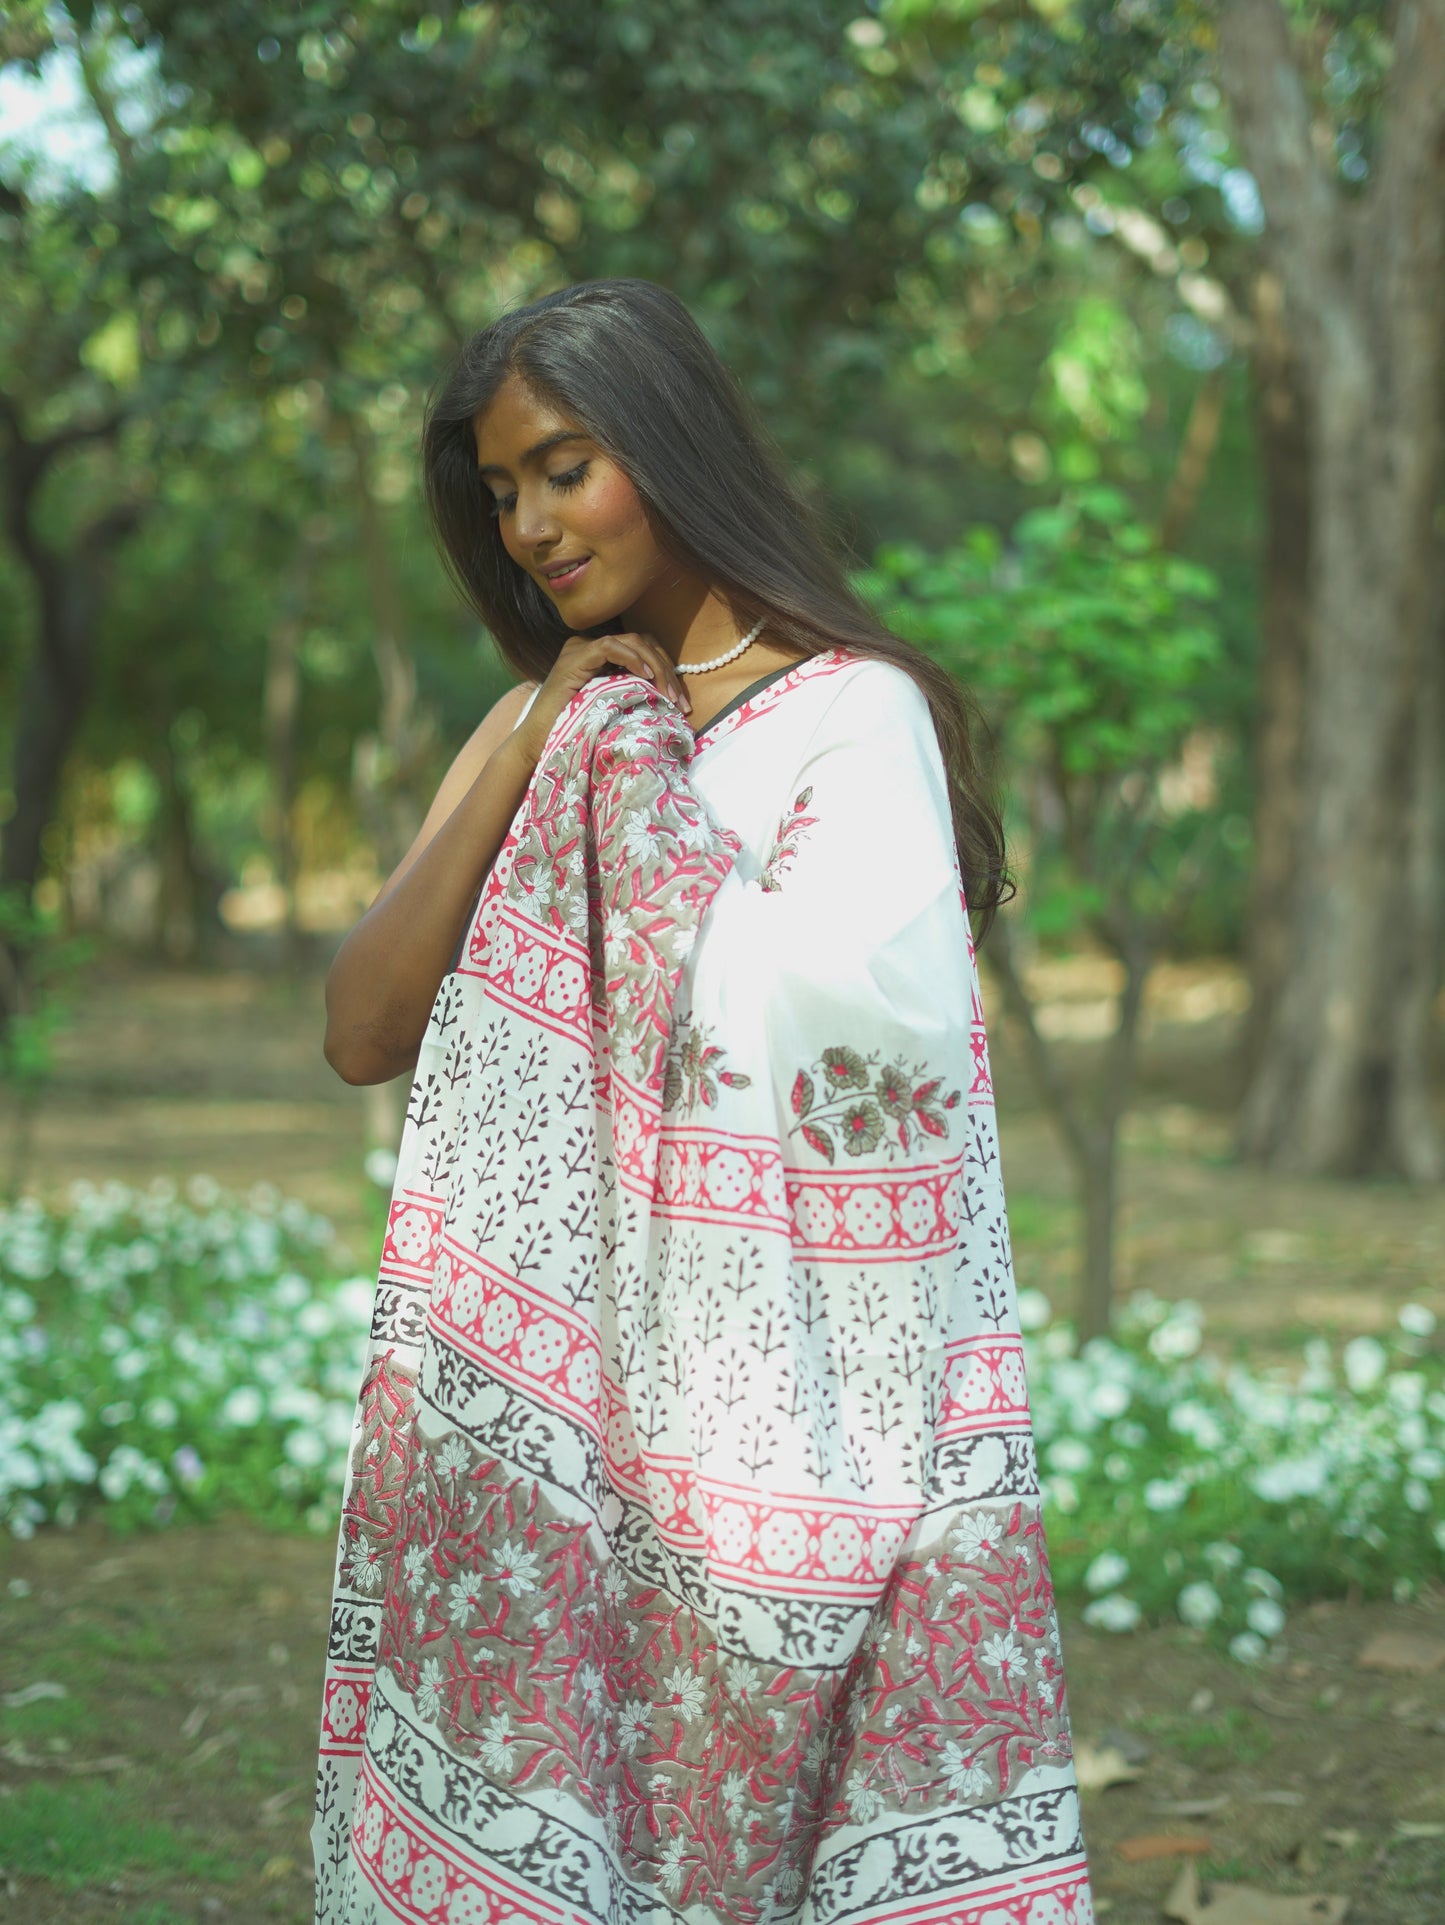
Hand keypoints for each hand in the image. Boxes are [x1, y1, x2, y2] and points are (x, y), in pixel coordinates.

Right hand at [509, 631, 689, 767]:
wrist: (539, 744)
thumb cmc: (576, 733)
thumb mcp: (613, 709)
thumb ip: (632, 694)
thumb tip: (669, 698)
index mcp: (600, 656)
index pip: (643, 650)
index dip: (667, 670)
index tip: (681, 702)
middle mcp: (590, 647)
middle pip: (643, 643)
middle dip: (667, 670)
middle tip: (681, 703)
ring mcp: (581, 649)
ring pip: (633, 642)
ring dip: (657, 667)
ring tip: (668, 695)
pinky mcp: (575, 657)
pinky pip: (611, 646)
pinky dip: (633, 659)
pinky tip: (647, 678)